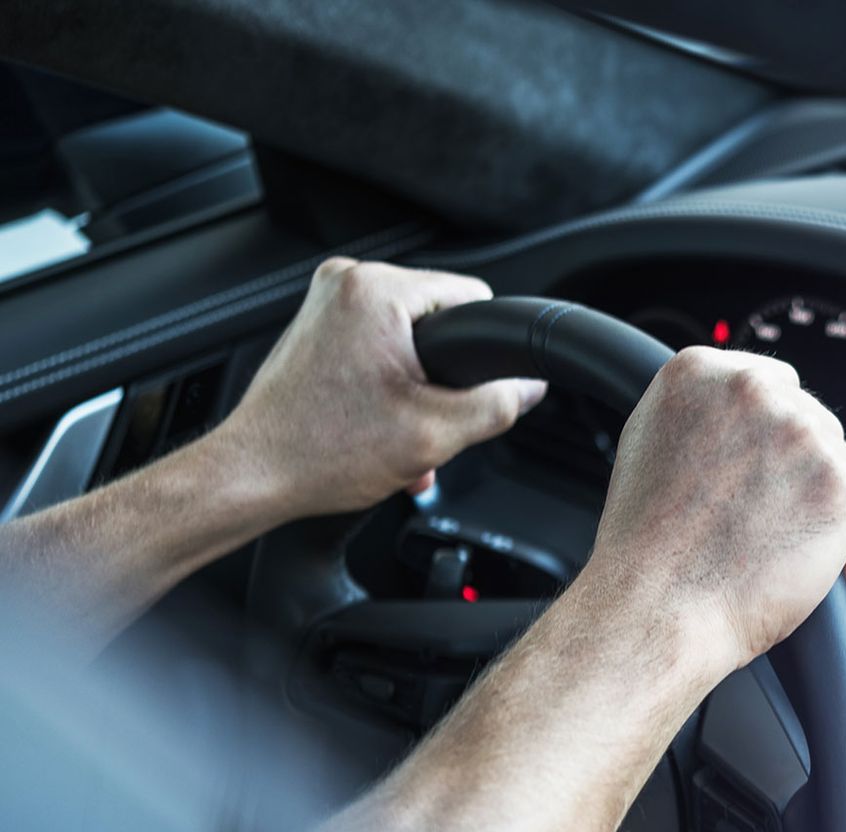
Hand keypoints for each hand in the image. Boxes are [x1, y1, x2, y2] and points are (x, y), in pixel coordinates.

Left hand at [211, 258, 546, 518]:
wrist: (256, 474)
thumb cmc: (321, 450)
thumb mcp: (437, 433)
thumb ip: (499, 403)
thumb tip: (529, 386)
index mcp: (375, 290)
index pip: (473, 297)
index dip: (485, 349)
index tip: (466, 389)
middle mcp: (346, 283)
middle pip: (441, 320)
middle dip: (446, 377)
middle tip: (424, 419)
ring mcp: (326, 303)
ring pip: (410, 338)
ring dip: (418, 388)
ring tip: (398, 429)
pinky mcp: (317, 327)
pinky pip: (379, 345)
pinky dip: (389, 384)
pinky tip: (381, 425)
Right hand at [584, 346, 845, 672]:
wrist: (657, 606)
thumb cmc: (646, 545)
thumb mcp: (651, 442)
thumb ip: (703, 411)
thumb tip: (746, 412)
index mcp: (702, 372)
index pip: (775, 385)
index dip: (771, 439)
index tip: (760, 475)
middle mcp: (756, 391)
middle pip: (813, 423)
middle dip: (799, 471)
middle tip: (764, 522)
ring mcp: (805, 437)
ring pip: (843, 467)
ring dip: (823, 506)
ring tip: (779, 550)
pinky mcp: (842, 489)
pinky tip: (809, 572)